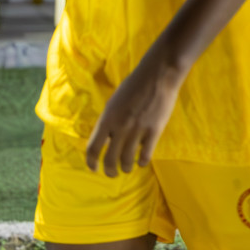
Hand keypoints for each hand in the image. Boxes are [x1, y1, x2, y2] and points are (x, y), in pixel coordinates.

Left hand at [86, 46, 184, 175]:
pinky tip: (142, 162)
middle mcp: (120, 127)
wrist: (158, 75)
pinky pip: (146, 154)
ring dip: (126, 168)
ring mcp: (138, 130)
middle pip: (109, 158)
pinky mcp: (154, 130)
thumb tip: (107, 138)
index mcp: (107, 119)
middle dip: (109, 170)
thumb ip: (109, 121)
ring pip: (127, 159)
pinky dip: (142, 162)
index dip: (91, 162)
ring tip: (127, 169)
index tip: (94, 168)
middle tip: (112, 173)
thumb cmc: (134, 85)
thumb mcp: (114, 102)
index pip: (93, 148)